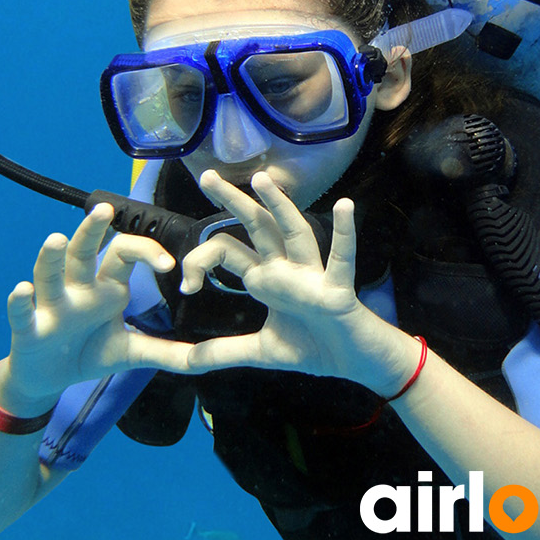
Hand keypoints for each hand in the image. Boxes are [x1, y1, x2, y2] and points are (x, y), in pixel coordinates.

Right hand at [4, 203, 193, 398]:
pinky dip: (20, 301)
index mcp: (105, 287)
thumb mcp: (132, 353)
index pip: (124, 253)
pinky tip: (22, 290)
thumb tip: (208, 358)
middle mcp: (77, 289)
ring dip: (51, 258)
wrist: (48, 379)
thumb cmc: (88, 353)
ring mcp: (51, 306)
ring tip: (56, 240)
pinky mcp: (28, 328)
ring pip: (49, 274)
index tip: (168, 265)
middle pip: (84, 252)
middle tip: (105, 209)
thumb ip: (168, 353)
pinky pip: (22, 312)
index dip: (146, 252)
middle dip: (92, 230)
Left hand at [177, 171, 416, 392]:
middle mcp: (285, 270)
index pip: (226, 252)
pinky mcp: (337, 291)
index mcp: (265, 278)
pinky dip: (344, 233)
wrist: (354, 363)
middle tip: (207, 175)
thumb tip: (184, 362)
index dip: (199, 261)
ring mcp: (312, 277)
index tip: (185, 287)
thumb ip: (220, 353)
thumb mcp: (258, 352)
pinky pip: (341, 259)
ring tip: (262, 179)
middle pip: (256, 227)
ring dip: (279, 207)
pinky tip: (344, 206)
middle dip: (232, 201)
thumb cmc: (313, 348)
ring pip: (294, 234)